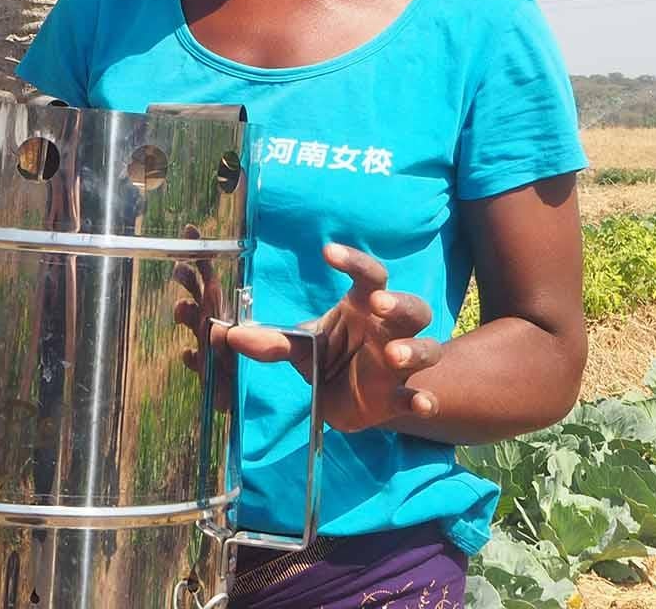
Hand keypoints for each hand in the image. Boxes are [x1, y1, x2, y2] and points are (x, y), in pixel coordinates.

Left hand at [223, 244, 442, 433]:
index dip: (353, 261)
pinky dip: (422, 400)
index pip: (369, 275)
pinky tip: (420, 404)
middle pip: (411, 306)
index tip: (328, 252)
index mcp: (362, 306)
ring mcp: (399, 363)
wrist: (348, 400)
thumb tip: (228, 334)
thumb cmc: (329, 358)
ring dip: (414, 349)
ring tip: (393, 355)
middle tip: (378, 303)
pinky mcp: (400, 397)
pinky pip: (418, 396)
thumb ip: (270, 342)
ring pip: (426, 347)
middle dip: (399, 303)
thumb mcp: (299, 347)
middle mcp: (388, 329)